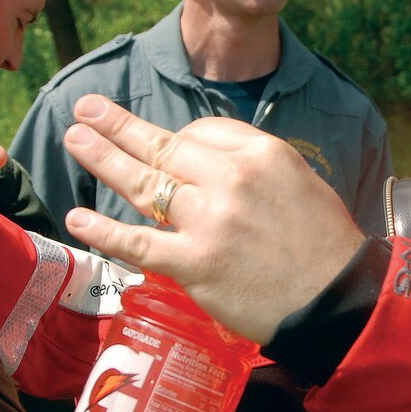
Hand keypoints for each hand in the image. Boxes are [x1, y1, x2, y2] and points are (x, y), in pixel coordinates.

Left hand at [59, 95, 366, 342]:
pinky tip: (77, 217)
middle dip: (117, 125)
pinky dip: (104, 230)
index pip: (202, 132)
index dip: (177, 138)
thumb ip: (252, 163)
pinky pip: (139, 243)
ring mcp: (208, 222)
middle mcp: (230, 180)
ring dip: (103, 159)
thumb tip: (202, 156)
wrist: (336, 301)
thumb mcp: (299, 180)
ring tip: (74, 139)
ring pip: (144, 184)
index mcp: (261, 154)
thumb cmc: (323, 243)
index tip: (162, 145)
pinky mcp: (194, 264)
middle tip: (85, 109)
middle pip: (163, 146)